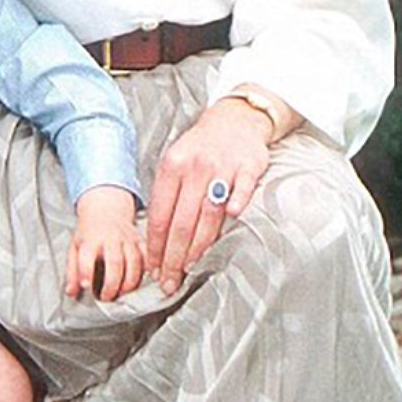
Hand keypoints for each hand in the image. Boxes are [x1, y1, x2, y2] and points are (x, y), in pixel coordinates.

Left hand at [65, 186, 143, 301]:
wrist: (106, 208)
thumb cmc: (90, 232)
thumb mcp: (75, 247)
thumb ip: (72, 271)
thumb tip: (71, 292)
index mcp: (91, 240)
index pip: (87, 257)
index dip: (86, 273)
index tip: (86, 286)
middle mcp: (110, 238)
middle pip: (115, 263)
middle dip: (112, 285)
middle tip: (106, 297)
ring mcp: (127, 239)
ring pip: (134, 262)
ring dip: (129, 283)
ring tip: (121, 293)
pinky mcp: (139, 240)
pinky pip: (147, 257)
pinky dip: (146, 272)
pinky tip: (139, 281)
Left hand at [146, 99, 271, 295]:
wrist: (233, 120)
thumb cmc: (200, 149)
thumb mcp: (175, 163)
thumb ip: (167, 196)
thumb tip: (155, 240)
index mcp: (172, 166)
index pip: (160, 215)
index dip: (155, 246)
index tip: (153, 269)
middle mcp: (194, 167)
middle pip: (181, 221)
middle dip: (173, 256)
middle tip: (169, 281)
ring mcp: (222, 166)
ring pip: (208, 213)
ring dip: (198, 245)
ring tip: (189, 269)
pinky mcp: (248, 166)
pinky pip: (242, 188)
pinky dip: (236, 202)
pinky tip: (232, 219)